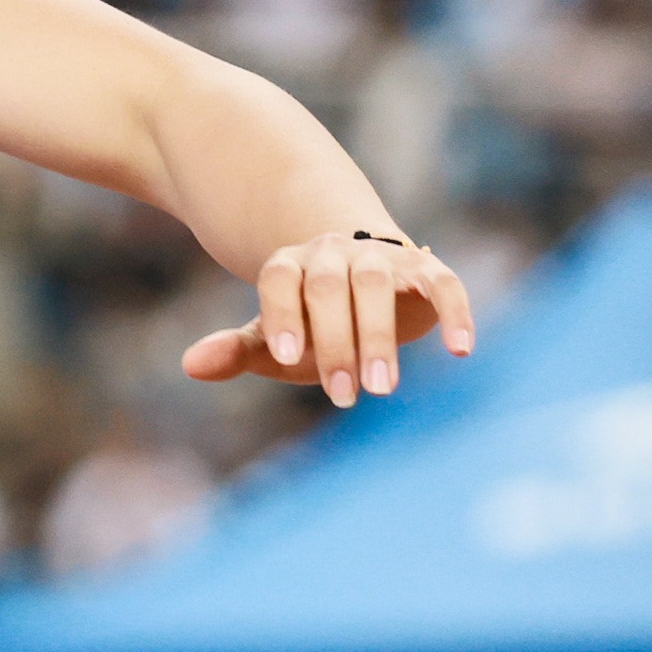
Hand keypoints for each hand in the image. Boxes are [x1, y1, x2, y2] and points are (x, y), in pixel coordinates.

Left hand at [179, 229, 475, 407]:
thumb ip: (236, 351)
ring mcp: (380, 258)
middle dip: (335, 342)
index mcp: (290, 265)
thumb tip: (190, 366)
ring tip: (383, 388)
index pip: (278, 279)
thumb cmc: (310, 323)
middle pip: (329, 286)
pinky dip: (454, 312)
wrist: (362, 284)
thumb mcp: (274, 340)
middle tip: (344, 397)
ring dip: (380, 335)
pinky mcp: (425, 270)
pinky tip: (461, 351)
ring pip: (376, 285)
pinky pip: (444, 284)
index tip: (291, 359)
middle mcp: (333, 253)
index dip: (283, 314)